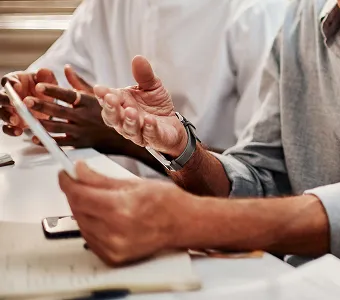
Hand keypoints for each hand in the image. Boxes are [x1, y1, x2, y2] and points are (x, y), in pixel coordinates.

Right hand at [1, 68, 57, 135]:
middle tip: (13, 103)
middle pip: (0, 97)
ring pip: (1, 112)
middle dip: (5, 100)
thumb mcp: (49, 80)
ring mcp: (9, 109)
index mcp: (15, 81)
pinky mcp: (13, 121)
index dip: (11, 83)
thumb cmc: (45, 88)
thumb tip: (43, 71)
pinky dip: (11, 130)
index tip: (18, 86)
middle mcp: (8, 95)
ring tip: (16, 120)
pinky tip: (18, 131)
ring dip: (7, 116)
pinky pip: (7, 127)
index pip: (7, 80)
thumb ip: (46, 76)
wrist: (48, 103)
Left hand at [25, 67, 133, 154]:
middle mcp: (84, 116)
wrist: (125, 135)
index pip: (68, 95)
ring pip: (57, 127)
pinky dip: (46, 140)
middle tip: (27, 101)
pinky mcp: (80, 143)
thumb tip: (66, 68)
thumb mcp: (99, 94)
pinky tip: (36, 137)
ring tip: (27, 119)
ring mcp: (82, 130)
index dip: (53, 90)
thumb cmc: (111, 112)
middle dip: (41, 106)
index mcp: (88, 102)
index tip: (40, 86)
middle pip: (59, 111)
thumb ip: (79, 82)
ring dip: (40, 123)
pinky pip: (60, 142)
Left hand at [59, 161, 187, 265]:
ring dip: (83, 210)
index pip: (79, 194)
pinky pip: (90, 238)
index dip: (68, 181)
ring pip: (81, 224)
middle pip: (77, 209)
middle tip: (82, 183)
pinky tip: (105, 218)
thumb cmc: (167, 202)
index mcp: (120, 208)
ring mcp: (113, 247)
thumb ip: (101, 179)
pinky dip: (92, 226)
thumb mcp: (135, 183)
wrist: (185, 224)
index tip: (65, 174)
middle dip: (76, 193)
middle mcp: (114, 231)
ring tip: (100, 201)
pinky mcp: (113, 257)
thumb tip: (79, 171)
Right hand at [94, 56, 185, 157]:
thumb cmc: (155, 105)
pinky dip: (149, 128)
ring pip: (128, 128)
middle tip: (111, 99)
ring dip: (129, 120)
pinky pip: (149, 134)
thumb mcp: (152, 86)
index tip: (99, 89)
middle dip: (111, 108)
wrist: (171, 124)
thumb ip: (144, 74)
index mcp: (121, 104)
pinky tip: (149, 121)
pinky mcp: (152, 138)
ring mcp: (137, 131)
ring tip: (131, 111)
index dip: (103, 95)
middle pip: (112, 117)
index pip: (107, 100)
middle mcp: (124, 119)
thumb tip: (138, 58)